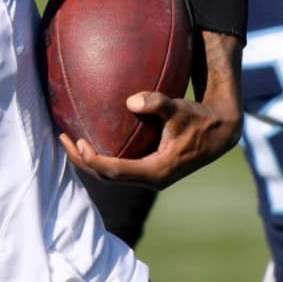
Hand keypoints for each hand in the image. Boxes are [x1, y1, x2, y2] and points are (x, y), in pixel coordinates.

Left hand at [60, 89, 241, 188]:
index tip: (79, 142)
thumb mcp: (180, 108)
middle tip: (63, 139)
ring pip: (109, 175)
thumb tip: (130, 101)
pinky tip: (88, 140)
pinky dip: (100, 158)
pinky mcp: (147, 170)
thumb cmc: (199, 118)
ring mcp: (148, 177)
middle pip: (106, 177)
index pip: (115, 171)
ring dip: (87, 161)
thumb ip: (157, 103)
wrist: (220, 131)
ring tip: (68, 140)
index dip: (93, 160)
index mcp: (156, 172)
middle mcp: (150, 180)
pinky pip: (117, 168)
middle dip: (82, 160)